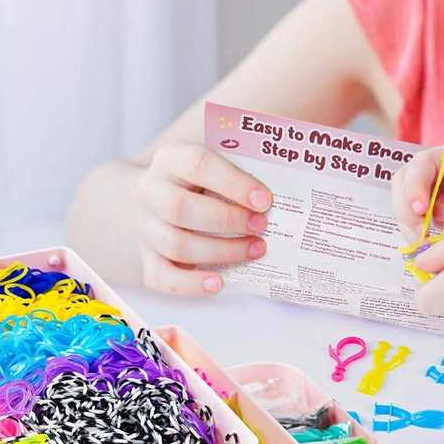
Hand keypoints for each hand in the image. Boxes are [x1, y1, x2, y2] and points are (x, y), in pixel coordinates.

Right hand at [134, 142, 271, 295]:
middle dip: (227, 220)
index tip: (265, 200)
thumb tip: (298, 166)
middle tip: (262, 227)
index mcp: (171, 159)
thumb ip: (248, 163)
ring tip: (256, 250)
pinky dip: (190, 284)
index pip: (197, 164)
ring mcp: (145, 226)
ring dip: (221, 252)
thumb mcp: (219, 161)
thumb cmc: (203, 181)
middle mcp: (151, 191)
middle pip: (179, 207)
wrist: (156, 197)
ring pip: (175, 244)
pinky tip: (219, 283)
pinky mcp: (146, 258)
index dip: (233, 183)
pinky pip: (161, 277)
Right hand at [391, 145, 443, 240]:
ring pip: (402, 200)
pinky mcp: (430, 208)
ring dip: (406, 223)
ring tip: (424, 244)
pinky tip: (426, 245)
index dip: (415, 186)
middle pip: (403, 181)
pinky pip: (410, 218)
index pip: (423, 164)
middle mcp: (436, 169)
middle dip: (406, 209)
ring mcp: (430, 188)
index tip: (422, 211)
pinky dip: (412, 232)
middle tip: (421, 237)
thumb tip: (434, 211)